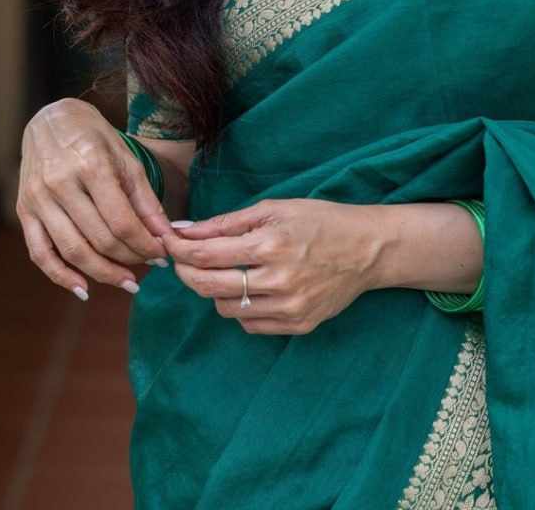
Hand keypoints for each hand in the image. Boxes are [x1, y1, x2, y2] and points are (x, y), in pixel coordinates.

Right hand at [16, 98, 170, 298]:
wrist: (51, 120)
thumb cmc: (94, 138)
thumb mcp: (126, 159)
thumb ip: (146, 200)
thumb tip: (166, 237)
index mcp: (91, 165)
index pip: (122, 221)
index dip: (145, 245)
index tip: (163, 254)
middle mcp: (60, 182)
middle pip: (99, 239)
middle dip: (129, 259)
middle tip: (149, 268)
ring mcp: (38, 198)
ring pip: (72, 251)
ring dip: (102, 273)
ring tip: (126, 282)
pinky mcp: (23, 210)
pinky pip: (40, 253)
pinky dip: (60, 276)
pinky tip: (84, 288)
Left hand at [160, 198, 379, 334]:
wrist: (367, 249)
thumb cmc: (320, 220)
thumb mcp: (274, 209)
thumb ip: (227, 222)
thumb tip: (185, 231)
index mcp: (270, 244)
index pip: (206, 255)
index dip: (179, 250)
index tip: (167, 242)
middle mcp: (277, 280)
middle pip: (208, 287)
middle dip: (186, 273)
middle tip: (181, 260)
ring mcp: (289, 307)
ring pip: (226, 309)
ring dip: (214, 290)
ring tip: (224, 272)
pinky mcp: (298, 325)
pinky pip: (250, 325)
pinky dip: (240, 308)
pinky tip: (249, 289)